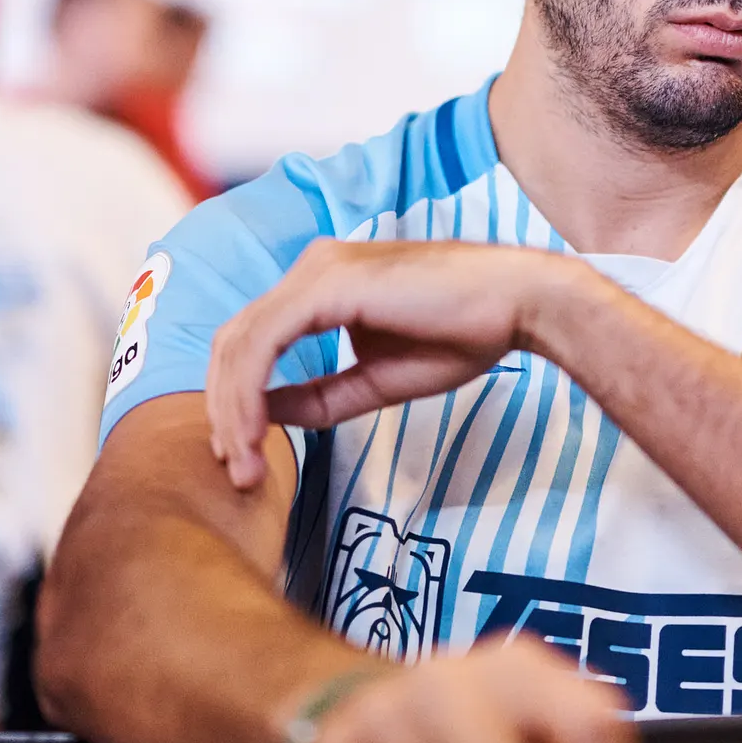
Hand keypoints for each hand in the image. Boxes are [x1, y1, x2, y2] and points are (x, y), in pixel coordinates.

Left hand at [206, 237, 576, 488]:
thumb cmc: (461, 335)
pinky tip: (255, 433)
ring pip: (240, 344)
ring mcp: (316, 272)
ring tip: (243, 466)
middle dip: (224, 412)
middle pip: (233, 342)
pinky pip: (264, 342)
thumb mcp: (375, 379)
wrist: (517, 304)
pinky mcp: (327, 284)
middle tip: (237, 474)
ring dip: (233, 411)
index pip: (253, 342)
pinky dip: (250, 392)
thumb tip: (268, 414)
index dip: (237, 401)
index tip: (243, 459)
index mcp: (321, 284)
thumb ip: (322, 394)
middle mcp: (311, 268)